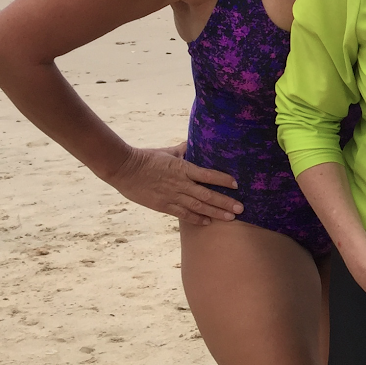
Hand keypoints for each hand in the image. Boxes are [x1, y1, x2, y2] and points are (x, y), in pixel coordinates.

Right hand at [102, 142, 241, 224]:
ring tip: (231, 217)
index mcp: (183, 168)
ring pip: (198, 207)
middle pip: (208, 195)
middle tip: (241, 209)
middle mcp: (180, 183)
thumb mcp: (168, 151)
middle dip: (226, 202)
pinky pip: (183, 214)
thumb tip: (195, 142)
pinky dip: (196, 219)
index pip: (209, 175)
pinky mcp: (163, 205)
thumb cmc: (146, 157)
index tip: (237, 185)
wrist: (123, 168)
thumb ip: (184, 149)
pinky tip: (208, 222)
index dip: (224, 180)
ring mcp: (172, 196)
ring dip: (216, 212)